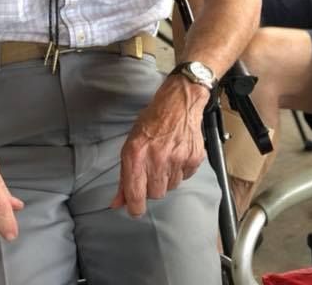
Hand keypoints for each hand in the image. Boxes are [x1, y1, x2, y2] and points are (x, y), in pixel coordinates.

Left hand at [111, 77, 209, 216]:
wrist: (179, 103)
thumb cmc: (152, 121)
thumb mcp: (130, 145)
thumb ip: (124, 177)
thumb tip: (117, 203)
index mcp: (136, 156)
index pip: (136, 195)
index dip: (135, 208)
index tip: (135, 209)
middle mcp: (157, 159)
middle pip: (156, 194)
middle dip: (152, 187)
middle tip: (152, 171)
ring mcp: (178, 159)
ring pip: (171, 187)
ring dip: (167, 178)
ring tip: (166, 159)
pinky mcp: (194, 158)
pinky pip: (186, 177)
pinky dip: (181, 170)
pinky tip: (178, 155)